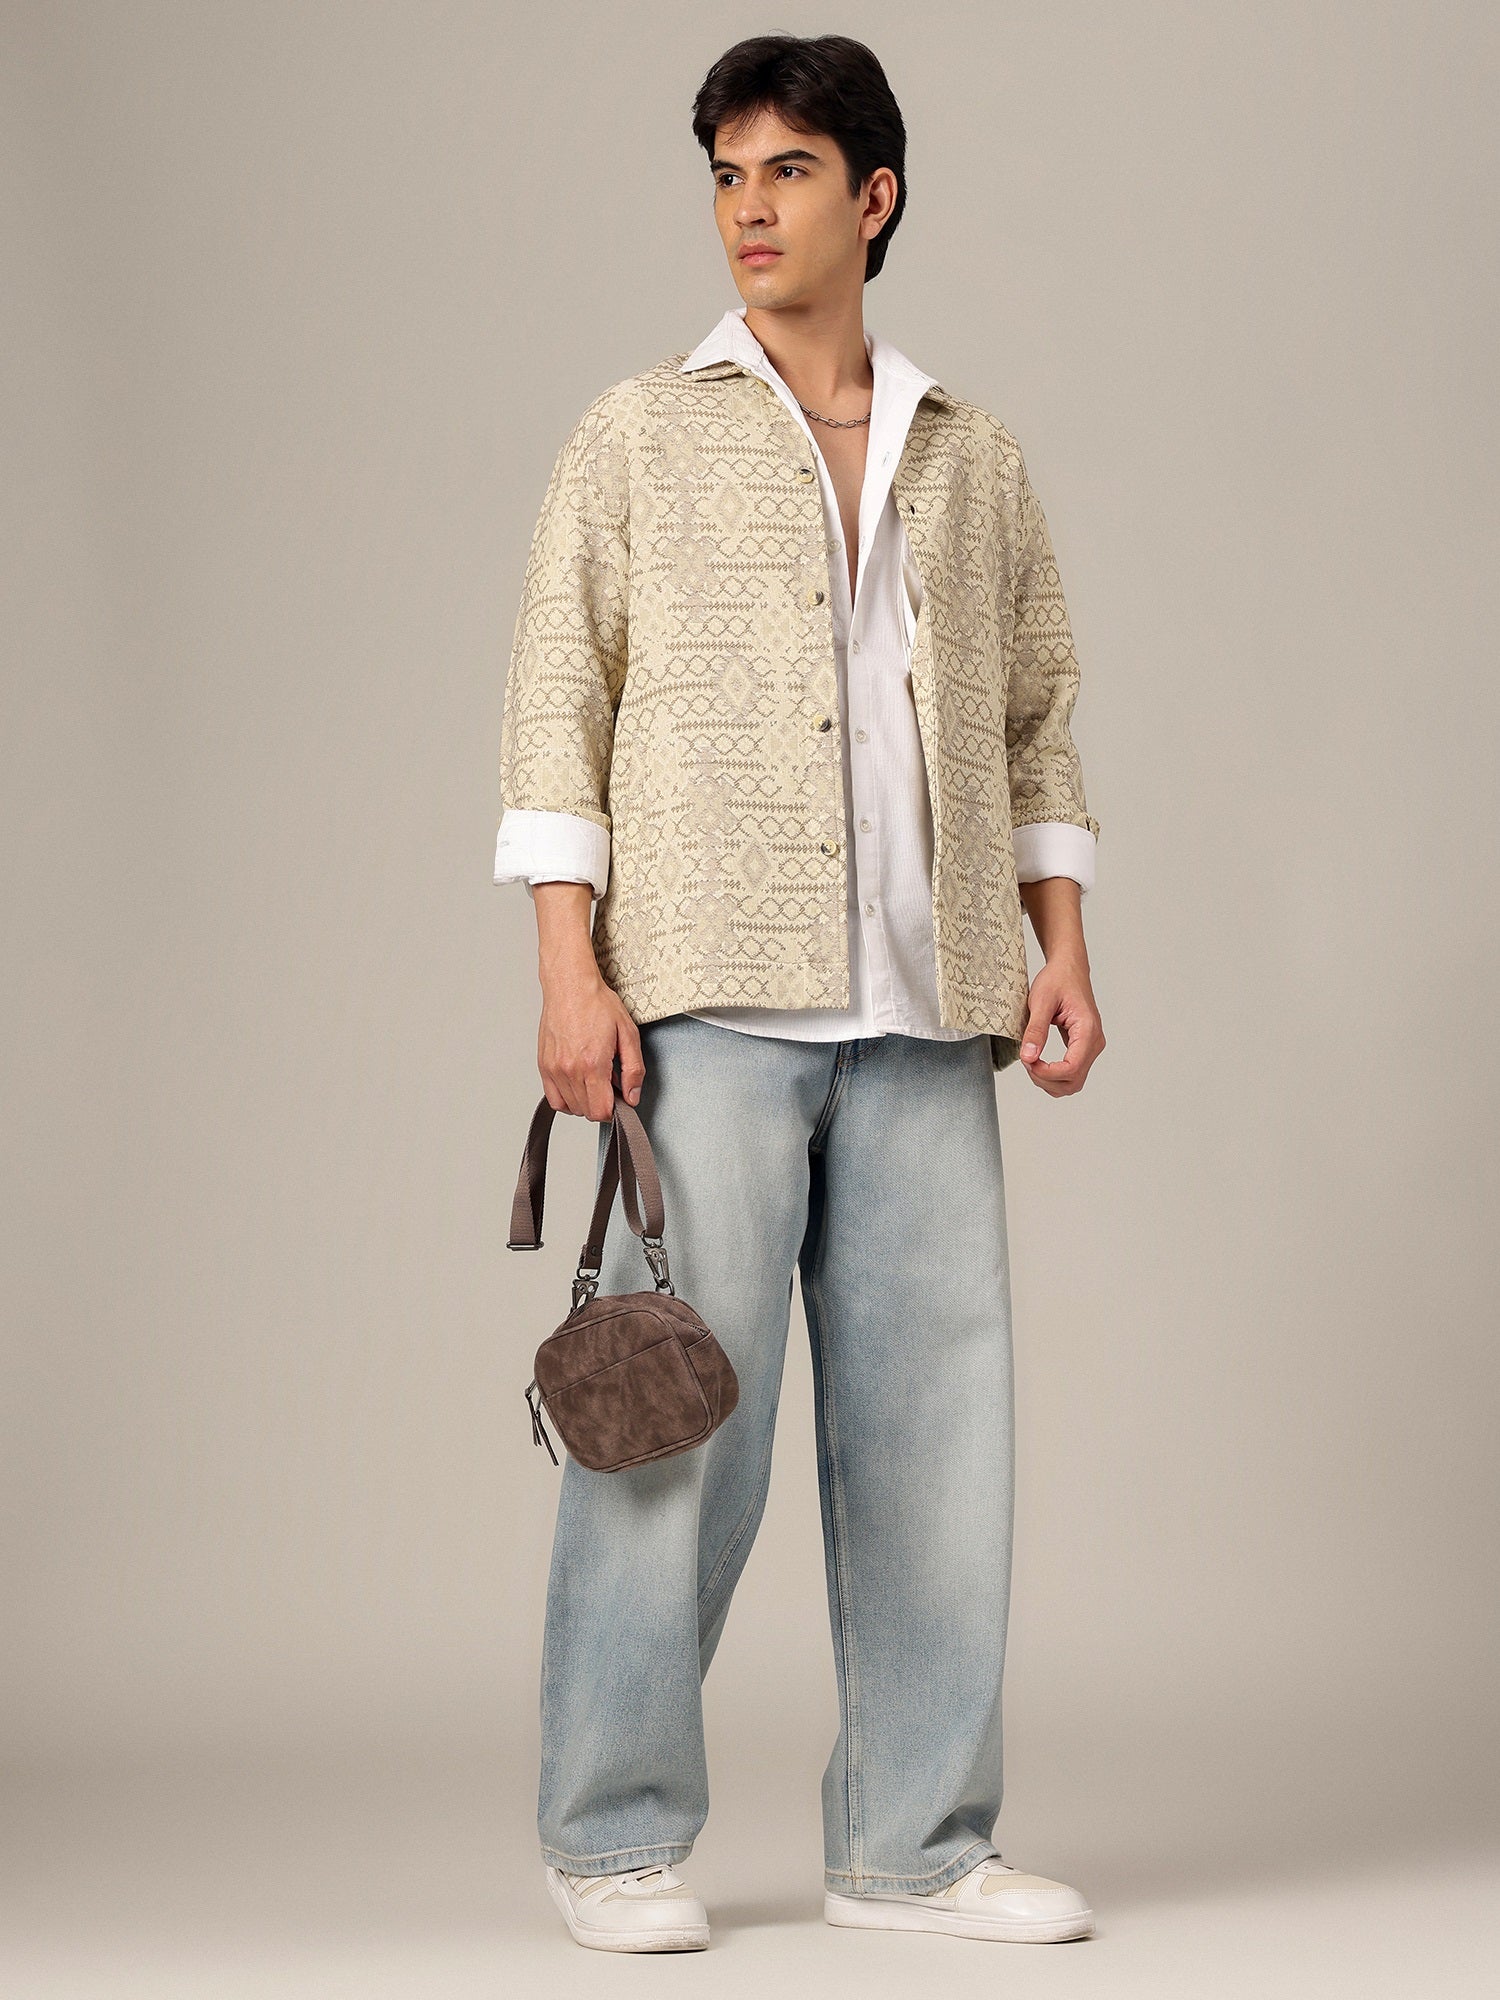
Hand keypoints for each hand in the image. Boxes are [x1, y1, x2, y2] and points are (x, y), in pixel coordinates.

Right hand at [538, 970, 644, 1121]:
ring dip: (585, 1101)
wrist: (570, 986)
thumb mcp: (628, 1033)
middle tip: (610, 1083)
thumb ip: (634, 1069)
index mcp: (593, 1064)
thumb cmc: (597, 1004)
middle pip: (587, 1112)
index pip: (601, 1111)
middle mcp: (570, 1069)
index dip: (615, 1110)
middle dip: (602, 1104)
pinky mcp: (544, 1066)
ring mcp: (554, 1069)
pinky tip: (578, 1085)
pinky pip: (554, 1099)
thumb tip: (632, 1096)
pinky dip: (567, 1099)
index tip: (620, 1098)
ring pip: (570, 1108)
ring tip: (594, 1079)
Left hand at [1018, 952, 1104, 1095]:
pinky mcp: (1084, 1048)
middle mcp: (1094, 1042)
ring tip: (1031, 1062)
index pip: (1072, 1068)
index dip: (1047, 1073)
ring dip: (1049, 1081)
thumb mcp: (1040, 1001)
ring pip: (1073, 1082)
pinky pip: (1072, 1073)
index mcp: (1087, 1030)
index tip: (1028, 1061)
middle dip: (1046, 1079)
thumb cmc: (1057, 980)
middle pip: (1074, 1081)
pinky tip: (1038, 1062)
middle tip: (1027, 1062)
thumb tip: (1028, 1057)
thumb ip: (1035, 1030)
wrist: (1068, 968)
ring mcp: (1091, 1046)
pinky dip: (1053, 1075)